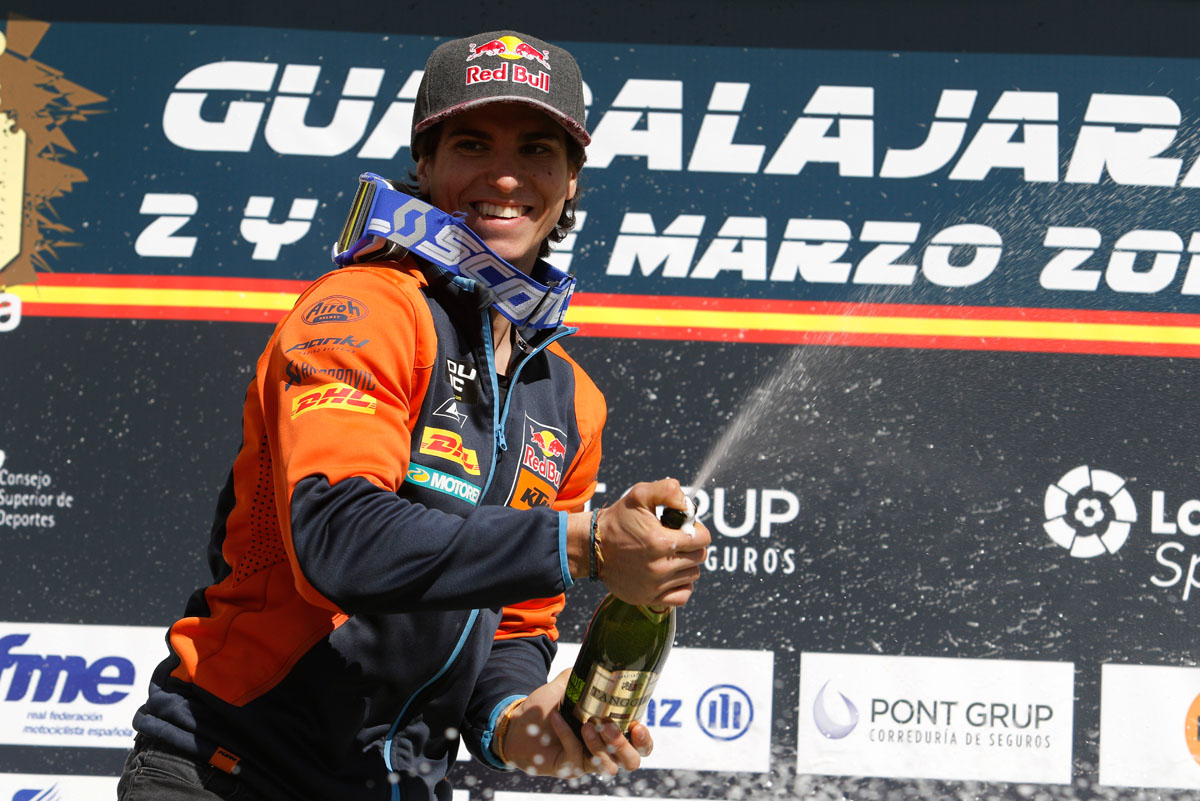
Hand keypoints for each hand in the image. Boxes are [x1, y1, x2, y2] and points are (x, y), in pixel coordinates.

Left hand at [497, 670, 653, 776]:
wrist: (517, 723)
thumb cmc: (545, 707)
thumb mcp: (566, 688)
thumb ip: (582, 675)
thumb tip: (596, 655)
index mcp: (611, 733)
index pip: (640, 746)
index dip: (645, 740)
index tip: (639, 726)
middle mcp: (603, 750)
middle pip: (631, 761)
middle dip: (625, 746)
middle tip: (609, 726)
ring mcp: (587, 761)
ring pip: (608, 766)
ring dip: (599, 745)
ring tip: (586, 724)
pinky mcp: (569, 767)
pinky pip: (576, 756)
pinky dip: (567, 735)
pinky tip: (556, 718)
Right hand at [595, 478, 710, 606]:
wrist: (593, 547)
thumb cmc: (618, 520)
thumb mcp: (640, 495)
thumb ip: (668, 491)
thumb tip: (688, 504)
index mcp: (660, 541)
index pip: (702, 539)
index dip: (697, 529)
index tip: (684, 528)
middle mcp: (659, 567)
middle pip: (699, 557)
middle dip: (692, 546)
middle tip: (675, 539)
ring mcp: (654, 585)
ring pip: (693, 576)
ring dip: (686, 564)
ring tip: (669, 555)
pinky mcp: (649, 598)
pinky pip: (682, 596)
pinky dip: (682, 585)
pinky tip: (671, 574)